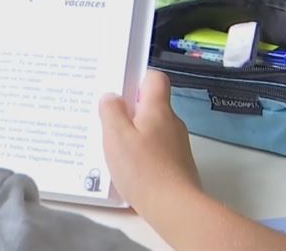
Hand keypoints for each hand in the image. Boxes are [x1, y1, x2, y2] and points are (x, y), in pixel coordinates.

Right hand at [98, 70, 200, 210]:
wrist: (175, 207)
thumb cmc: (143, 169)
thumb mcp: (116, 137)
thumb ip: (111, 112)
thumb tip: (112, 97)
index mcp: (158, 109)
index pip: (155, 78)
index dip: (138, 80)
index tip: (120, 92)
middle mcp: (172, 122)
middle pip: (151, 105)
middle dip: (130, 111)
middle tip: (107, 123)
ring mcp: (178, 144)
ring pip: (153, 129)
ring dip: (135, 135)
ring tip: (114, 149)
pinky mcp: (178, 164)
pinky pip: (157, 149)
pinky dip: (143, 153)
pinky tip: (129, 169)